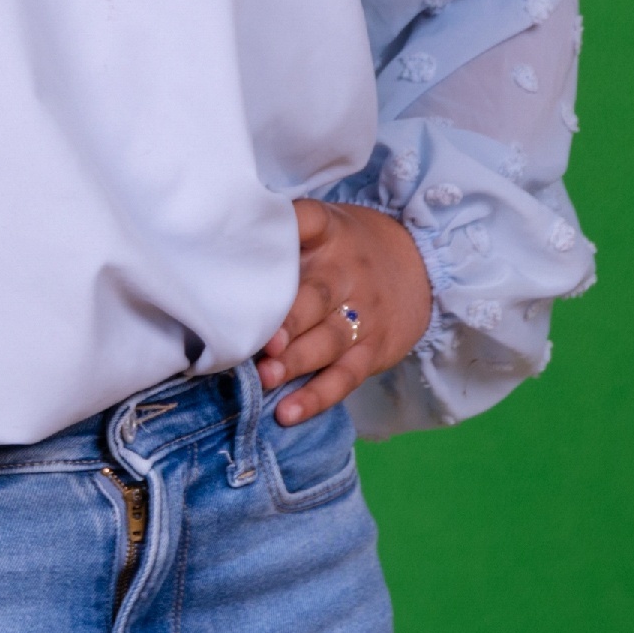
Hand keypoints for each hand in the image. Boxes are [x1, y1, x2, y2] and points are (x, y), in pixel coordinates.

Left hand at [257, 195, 432, 424]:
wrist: (420, 266)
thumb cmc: (347, 251)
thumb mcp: (325, 228)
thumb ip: (282, 238)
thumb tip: (213, 247)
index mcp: (330, 235)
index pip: (310, 220)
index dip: (288, 228)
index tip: (251, 243)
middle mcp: (348, 274)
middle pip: (316, 295)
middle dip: (286, 319)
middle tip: (259, 339)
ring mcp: (363, 316)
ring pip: (328, 341)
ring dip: (295, 361)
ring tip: (266, 377)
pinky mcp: (372, 352)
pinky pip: (344, 378)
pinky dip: (315, 397)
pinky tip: (287, 412)